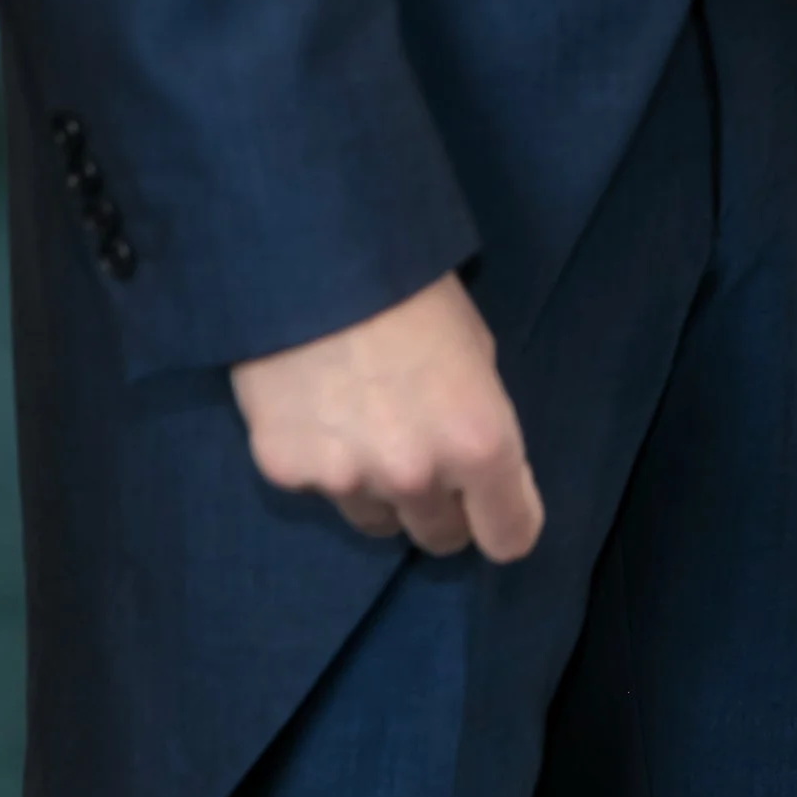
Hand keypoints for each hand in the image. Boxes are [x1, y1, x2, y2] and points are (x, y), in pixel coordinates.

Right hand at [231, 274, 544, 561]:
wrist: (312, 258)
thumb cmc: (414, 293)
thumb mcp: (477, 354)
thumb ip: (479, 422)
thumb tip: (475, 465)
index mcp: (481, 444)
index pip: (510, 536)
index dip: (506, 522)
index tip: (496, 510)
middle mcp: (417, 475)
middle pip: (441, 538)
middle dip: (442, 509)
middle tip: (428, 459)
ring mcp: (346, 480)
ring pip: (377, 519)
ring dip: (380, 491)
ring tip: (367, 425)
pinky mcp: (286, 470)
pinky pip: (319, 488)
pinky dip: (323, 461)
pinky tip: (318, 408)